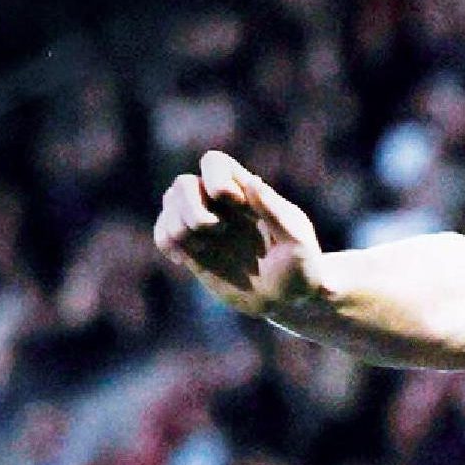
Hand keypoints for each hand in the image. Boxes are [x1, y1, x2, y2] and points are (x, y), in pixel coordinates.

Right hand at [154, 150, 323, 319]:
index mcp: (248, 193)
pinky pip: (163, 233)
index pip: (214, 163)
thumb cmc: (302, 269)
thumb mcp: (297, 242)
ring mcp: (205, 227)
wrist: (289, 301)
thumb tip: (252, 181)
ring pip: (169, 205)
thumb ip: (275, 212)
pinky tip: (183, 260)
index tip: (233, 202)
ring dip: (178, 225)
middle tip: (213, 230)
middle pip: (183, 183)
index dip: (214, 176)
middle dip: (191, 206)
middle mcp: (222, 206)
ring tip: (203, 247)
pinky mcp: (193, 250)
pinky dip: (165, 241)